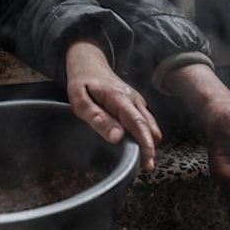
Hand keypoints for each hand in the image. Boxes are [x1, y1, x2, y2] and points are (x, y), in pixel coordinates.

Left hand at [64, 41, 161, 170]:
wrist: (89, 61)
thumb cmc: (81, 81)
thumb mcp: (79, 100)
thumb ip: (97, 118)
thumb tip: (117, 137)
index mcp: (119, 98)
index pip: (137, 124)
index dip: (145, 144)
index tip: (148, 162)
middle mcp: (133, 98)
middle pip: (149, 126)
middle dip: (150, 147)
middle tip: (146, 167)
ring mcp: (136, 99)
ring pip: (150, 124)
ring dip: (148, 141)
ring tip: (143, 160)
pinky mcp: (136, 103)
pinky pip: (145, 120)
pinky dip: (144, 133)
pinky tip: (137, 145)